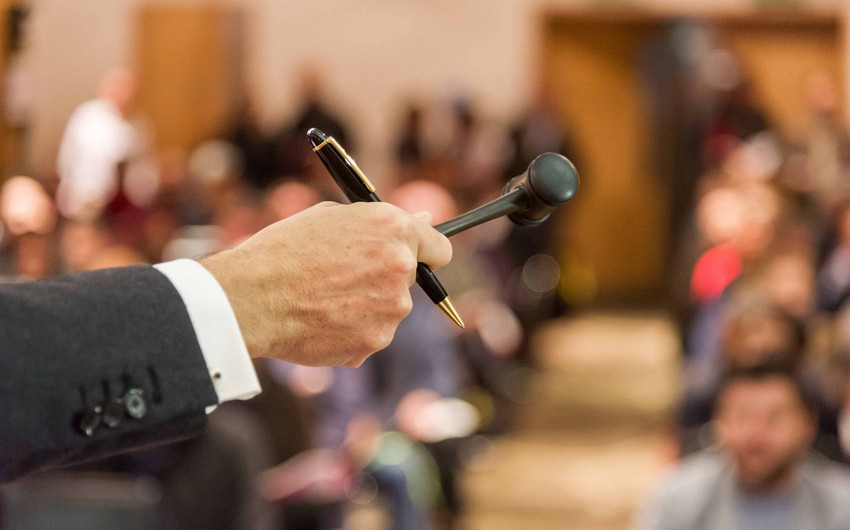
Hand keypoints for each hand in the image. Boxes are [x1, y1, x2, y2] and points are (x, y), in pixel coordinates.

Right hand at [201, 201, 451, 366]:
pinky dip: (351, 331)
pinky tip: (319, 321)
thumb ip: (378, 225)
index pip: (440, 247)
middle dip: (385, 280)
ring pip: (388, 310)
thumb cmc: (283, 250)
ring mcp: (392, 308)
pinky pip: (370, 335)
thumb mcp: (330, 218)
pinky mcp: (376, 341)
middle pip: (410, 280)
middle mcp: (401, 267)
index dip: (427, 254)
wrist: (252, 297)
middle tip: (344, 280)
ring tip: (322, 300)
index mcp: (393, 229)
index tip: (417, 260)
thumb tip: (420, 224)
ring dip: (366, 307)